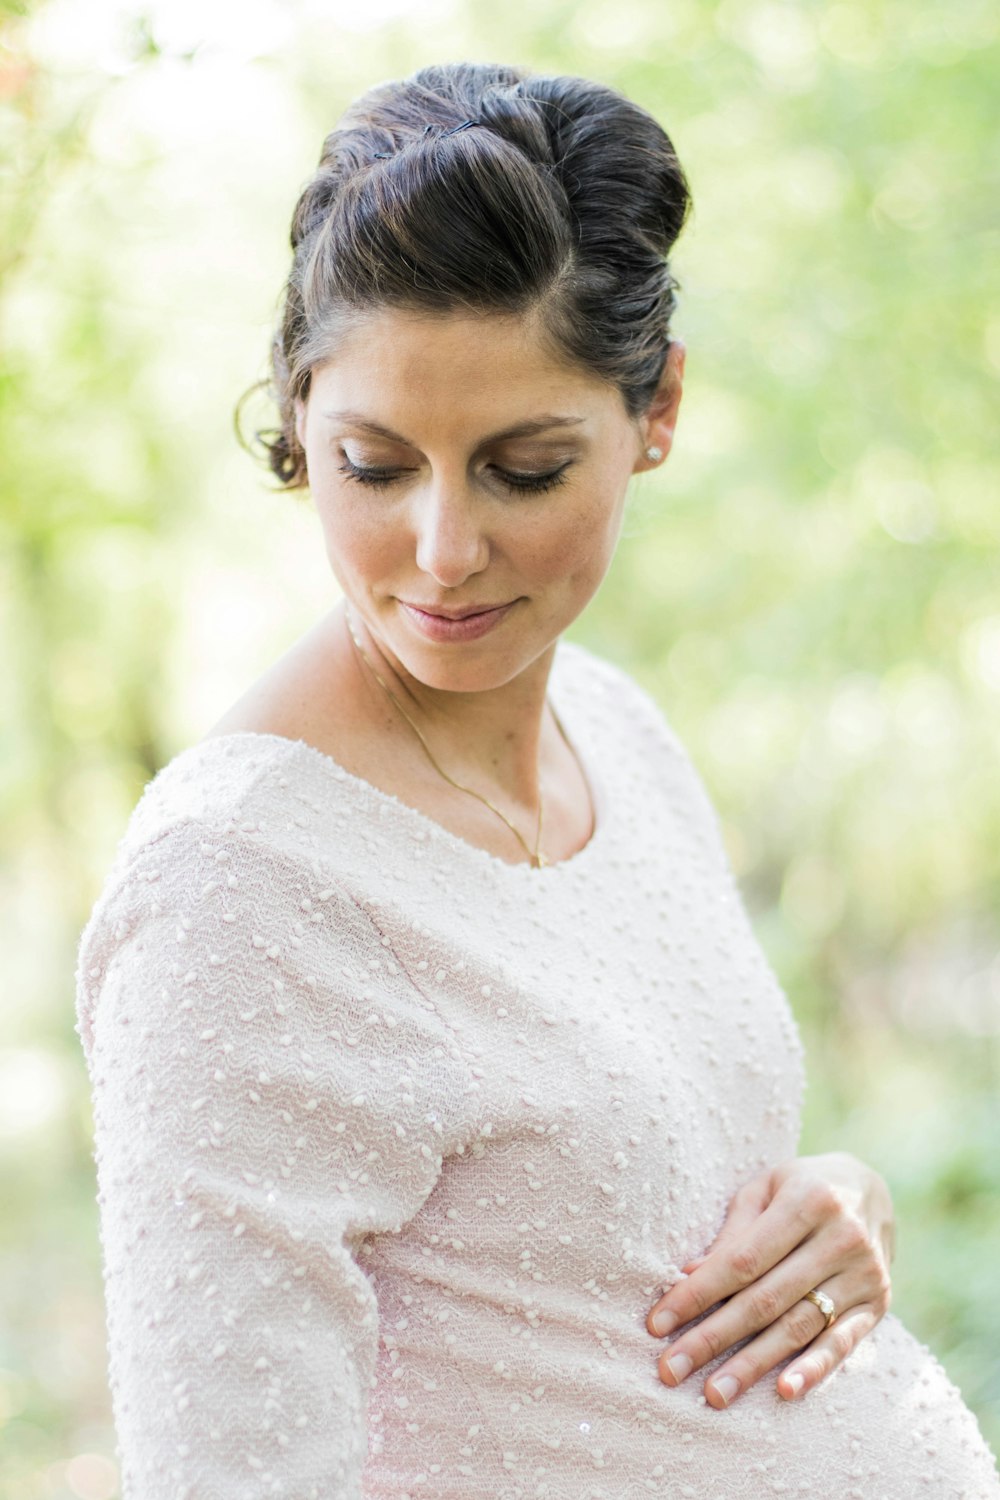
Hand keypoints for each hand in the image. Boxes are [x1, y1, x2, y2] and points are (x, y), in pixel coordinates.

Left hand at [646, 1151, 894, 1408]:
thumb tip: (689, 1274)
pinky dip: (814, 1369)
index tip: (657, 1324)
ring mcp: (864, 1274)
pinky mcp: (878, 1304)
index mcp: (807, 1201)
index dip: (699, 1293)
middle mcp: (840, 1238)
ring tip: (715, 1393)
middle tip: (671, 1370)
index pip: (743, 1259)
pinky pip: (843, 1343)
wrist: (875, 1187)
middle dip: (713, 1337)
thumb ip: (733, 1232)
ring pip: (799, 1326)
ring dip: (754, 1364)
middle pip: (766, 1299)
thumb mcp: (766, 1190)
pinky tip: (785, 1391)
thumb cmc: (801, 1187)